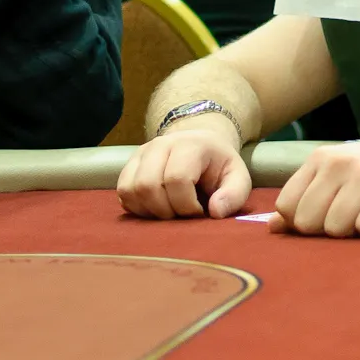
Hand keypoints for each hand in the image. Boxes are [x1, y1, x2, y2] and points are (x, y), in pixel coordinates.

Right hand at [116, 127, 251, 218]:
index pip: (176, 179)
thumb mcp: (237, 177)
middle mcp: (161, 144)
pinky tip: (155, 207)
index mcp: (190, 145)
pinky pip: (122, 192)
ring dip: (149, 210)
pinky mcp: (129, 165)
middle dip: (165, 210)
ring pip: (130, 189)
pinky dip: (137, 207)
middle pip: (148, 185)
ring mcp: (141, 153)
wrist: (200, 145)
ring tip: (169, 211)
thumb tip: (215, 212)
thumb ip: (234, 195)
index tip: (199, 211)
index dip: (186, 205)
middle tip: (181, 214)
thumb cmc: (218, 166)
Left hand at [269, 137, 359, 236]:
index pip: (286, 207)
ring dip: (354, 232)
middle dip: (327, 231)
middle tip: (353, 218)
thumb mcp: (341, 178)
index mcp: (322, 159)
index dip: (303, 224)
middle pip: (307, 222)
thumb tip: (271, 227)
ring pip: (335, 228)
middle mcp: (341, 162)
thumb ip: (306, 199)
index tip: (327, 219)